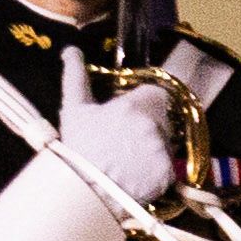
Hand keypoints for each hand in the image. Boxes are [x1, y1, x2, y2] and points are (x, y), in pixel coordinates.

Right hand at [58, 52, 179, 211]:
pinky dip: (156, 170)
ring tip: (127, 160)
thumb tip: (71, 50)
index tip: (132, 113)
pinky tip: (135, 174)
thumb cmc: (76, 148)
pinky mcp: (168, 174)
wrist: (82, 190)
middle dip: (149, 125)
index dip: (146, 102)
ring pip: (167, 143)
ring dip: (153, 148)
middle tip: (124, 140)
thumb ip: (76, 77)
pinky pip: (169, 167)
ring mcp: (163, 150)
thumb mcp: (73, 110)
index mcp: (135, 106)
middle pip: (163, 119)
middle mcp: (154, 126)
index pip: (158, 94)